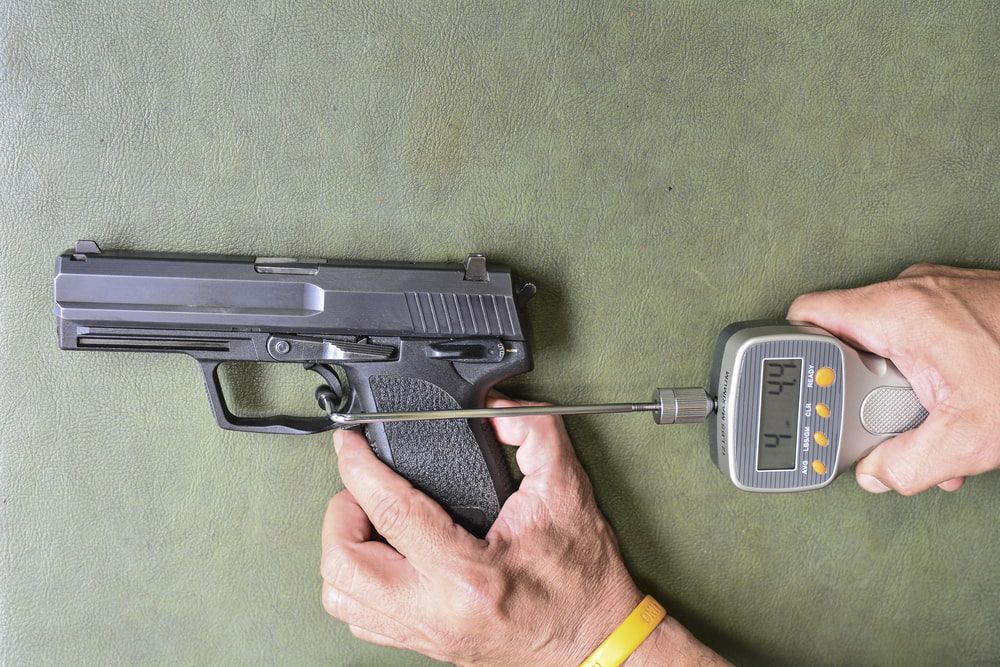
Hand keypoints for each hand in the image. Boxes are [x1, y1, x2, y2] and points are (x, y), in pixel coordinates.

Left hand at [320, 395, 720, 664]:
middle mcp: (436, 611)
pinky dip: (355, 582)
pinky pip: (360, 618)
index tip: (350, 442)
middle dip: (341, 511)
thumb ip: (534, 434)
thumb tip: (496, 406)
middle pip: (342, 563)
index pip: (391, 512)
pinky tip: (381, 557)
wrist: (595, 642)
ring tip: (370, 520)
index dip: (359, 466)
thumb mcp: (566, 492)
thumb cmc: (582, 581)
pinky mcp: (424, 642)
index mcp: (469, 574)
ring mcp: (425, 633)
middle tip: (364, 487)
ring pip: (340, 597)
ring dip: (342, 549)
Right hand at [788, 264, 999, 494]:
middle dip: (857, 388)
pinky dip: (923, 372)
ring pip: (885, 340)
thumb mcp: (968, 437)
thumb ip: (906, 463)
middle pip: (845, 337)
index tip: (794, 384)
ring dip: (895, 387)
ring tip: (926, 420)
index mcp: (897, 311)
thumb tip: (875, 472)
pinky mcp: (958, 300)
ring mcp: (936, 291)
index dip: (790, 352)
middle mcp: (911, 290)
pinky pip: (918, 335)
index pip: (805, 314)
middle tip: (875, 418)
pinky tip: (952, 406)